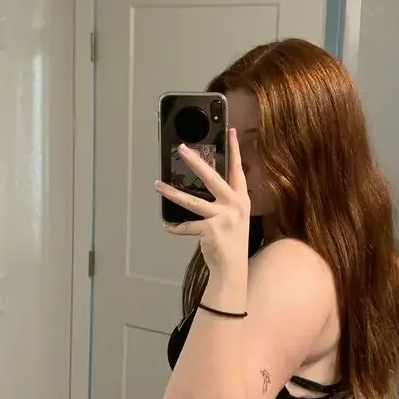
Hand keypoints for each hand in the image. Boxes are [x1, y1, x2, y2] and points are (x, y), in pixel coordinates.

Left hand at [154, 129, 249, 275]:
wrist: (233, 266)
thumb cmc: (232, 240)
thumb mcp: (235, 216)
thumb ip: (225, 201)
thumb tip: (204, 185)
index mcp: (241, 198)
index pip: (237, 170)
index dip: (235, 150)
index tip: (230, 132)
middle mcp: (234, 205)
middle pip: (211, 178)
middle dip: (195, 162)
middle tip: (181, 149)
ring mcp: (222, 217)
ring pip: (192, 201)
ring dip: (172, 193)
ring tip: (157, 185)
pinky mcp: (210, 230)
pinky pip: (187, 226)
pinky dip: (176, 227)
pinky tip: (167, 226)